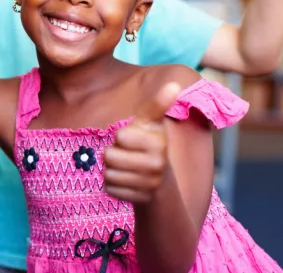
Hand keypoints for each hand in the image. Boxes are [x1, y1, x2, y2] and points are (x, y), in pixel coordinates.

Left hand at [103, 83, 181, 203]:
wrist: (161, 183)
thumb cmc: (150, 145)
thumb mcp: (152, 125)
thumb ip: (158, 105)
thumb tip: (174, 84)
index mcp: (159, 142)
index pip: (120, 136)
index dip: (121, 137)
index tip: (133, 139)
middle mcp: (157, 164)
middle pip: (109, 156)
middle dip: (113, 154)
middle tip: (128, 155)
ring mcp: (149, 184)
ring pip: (108, 173)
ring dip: (112, 170)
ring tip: (127, 168)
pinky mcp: (138, 199)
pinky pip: (110, 188)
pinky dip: (113, 185)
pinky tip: (126, 182)